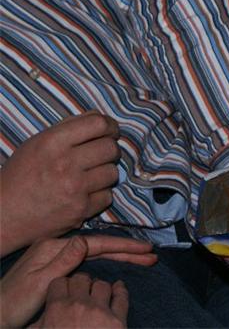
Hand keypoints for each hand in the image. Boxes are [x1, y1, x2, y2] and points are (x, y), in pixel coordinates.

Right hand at [0, 111, 120, 254]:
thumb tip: (100, 118)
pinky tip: (85, 195)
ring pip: (113, 173)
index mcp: (52, 142)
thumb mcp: (36, 144)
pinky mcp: (80, 210)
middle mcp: (64, 163)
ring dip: (105, 175)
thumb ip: (68, 128)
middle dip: (110, 151)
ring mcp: (74, 188)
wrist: (3, 215)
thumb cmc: (20, 177)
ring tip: (90, 177)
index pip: (98, 124)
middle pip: (110, 148)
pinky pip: (107, 196)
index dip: (110, 126)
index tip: (111, 132)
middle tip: (101, 157)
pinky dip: (99, 196)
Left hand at [0, 235, 155, 327]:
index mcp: (53, 247)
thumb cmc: (14, 302)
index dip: (123, 246)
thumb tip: (86, 241)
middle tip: (151, 255)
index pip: (96, 243)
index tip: (144, 249)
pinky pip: (89, 261)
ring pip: (97, 253)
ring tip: (143, 258)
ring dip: (120, 256)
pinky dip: (107, 261)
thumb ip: (63, 262)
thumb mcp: (40, 283)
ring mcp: (57, 257)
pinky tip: (118, 262)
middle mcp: (57, 248)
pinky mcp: (57, 267)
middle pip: (100, 246)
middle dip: (127, 251)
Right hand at [30, 273, 127, 328]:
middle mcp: (80, 305)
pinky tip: (119, 287)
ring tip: (98, 292)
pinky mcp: (119, 321)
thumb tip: (40, 319)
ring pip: (103, 285)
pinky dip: (120, 290)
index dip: (62, 285)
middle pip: (82, 279)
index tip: (64, 290)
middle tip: (81, 290)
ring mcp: (101, 312)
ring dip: (100, 287)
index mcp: (57, 309)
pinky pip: (122, 298)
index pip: (60, 282)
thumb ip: (39, 325)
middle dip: (81, 283)